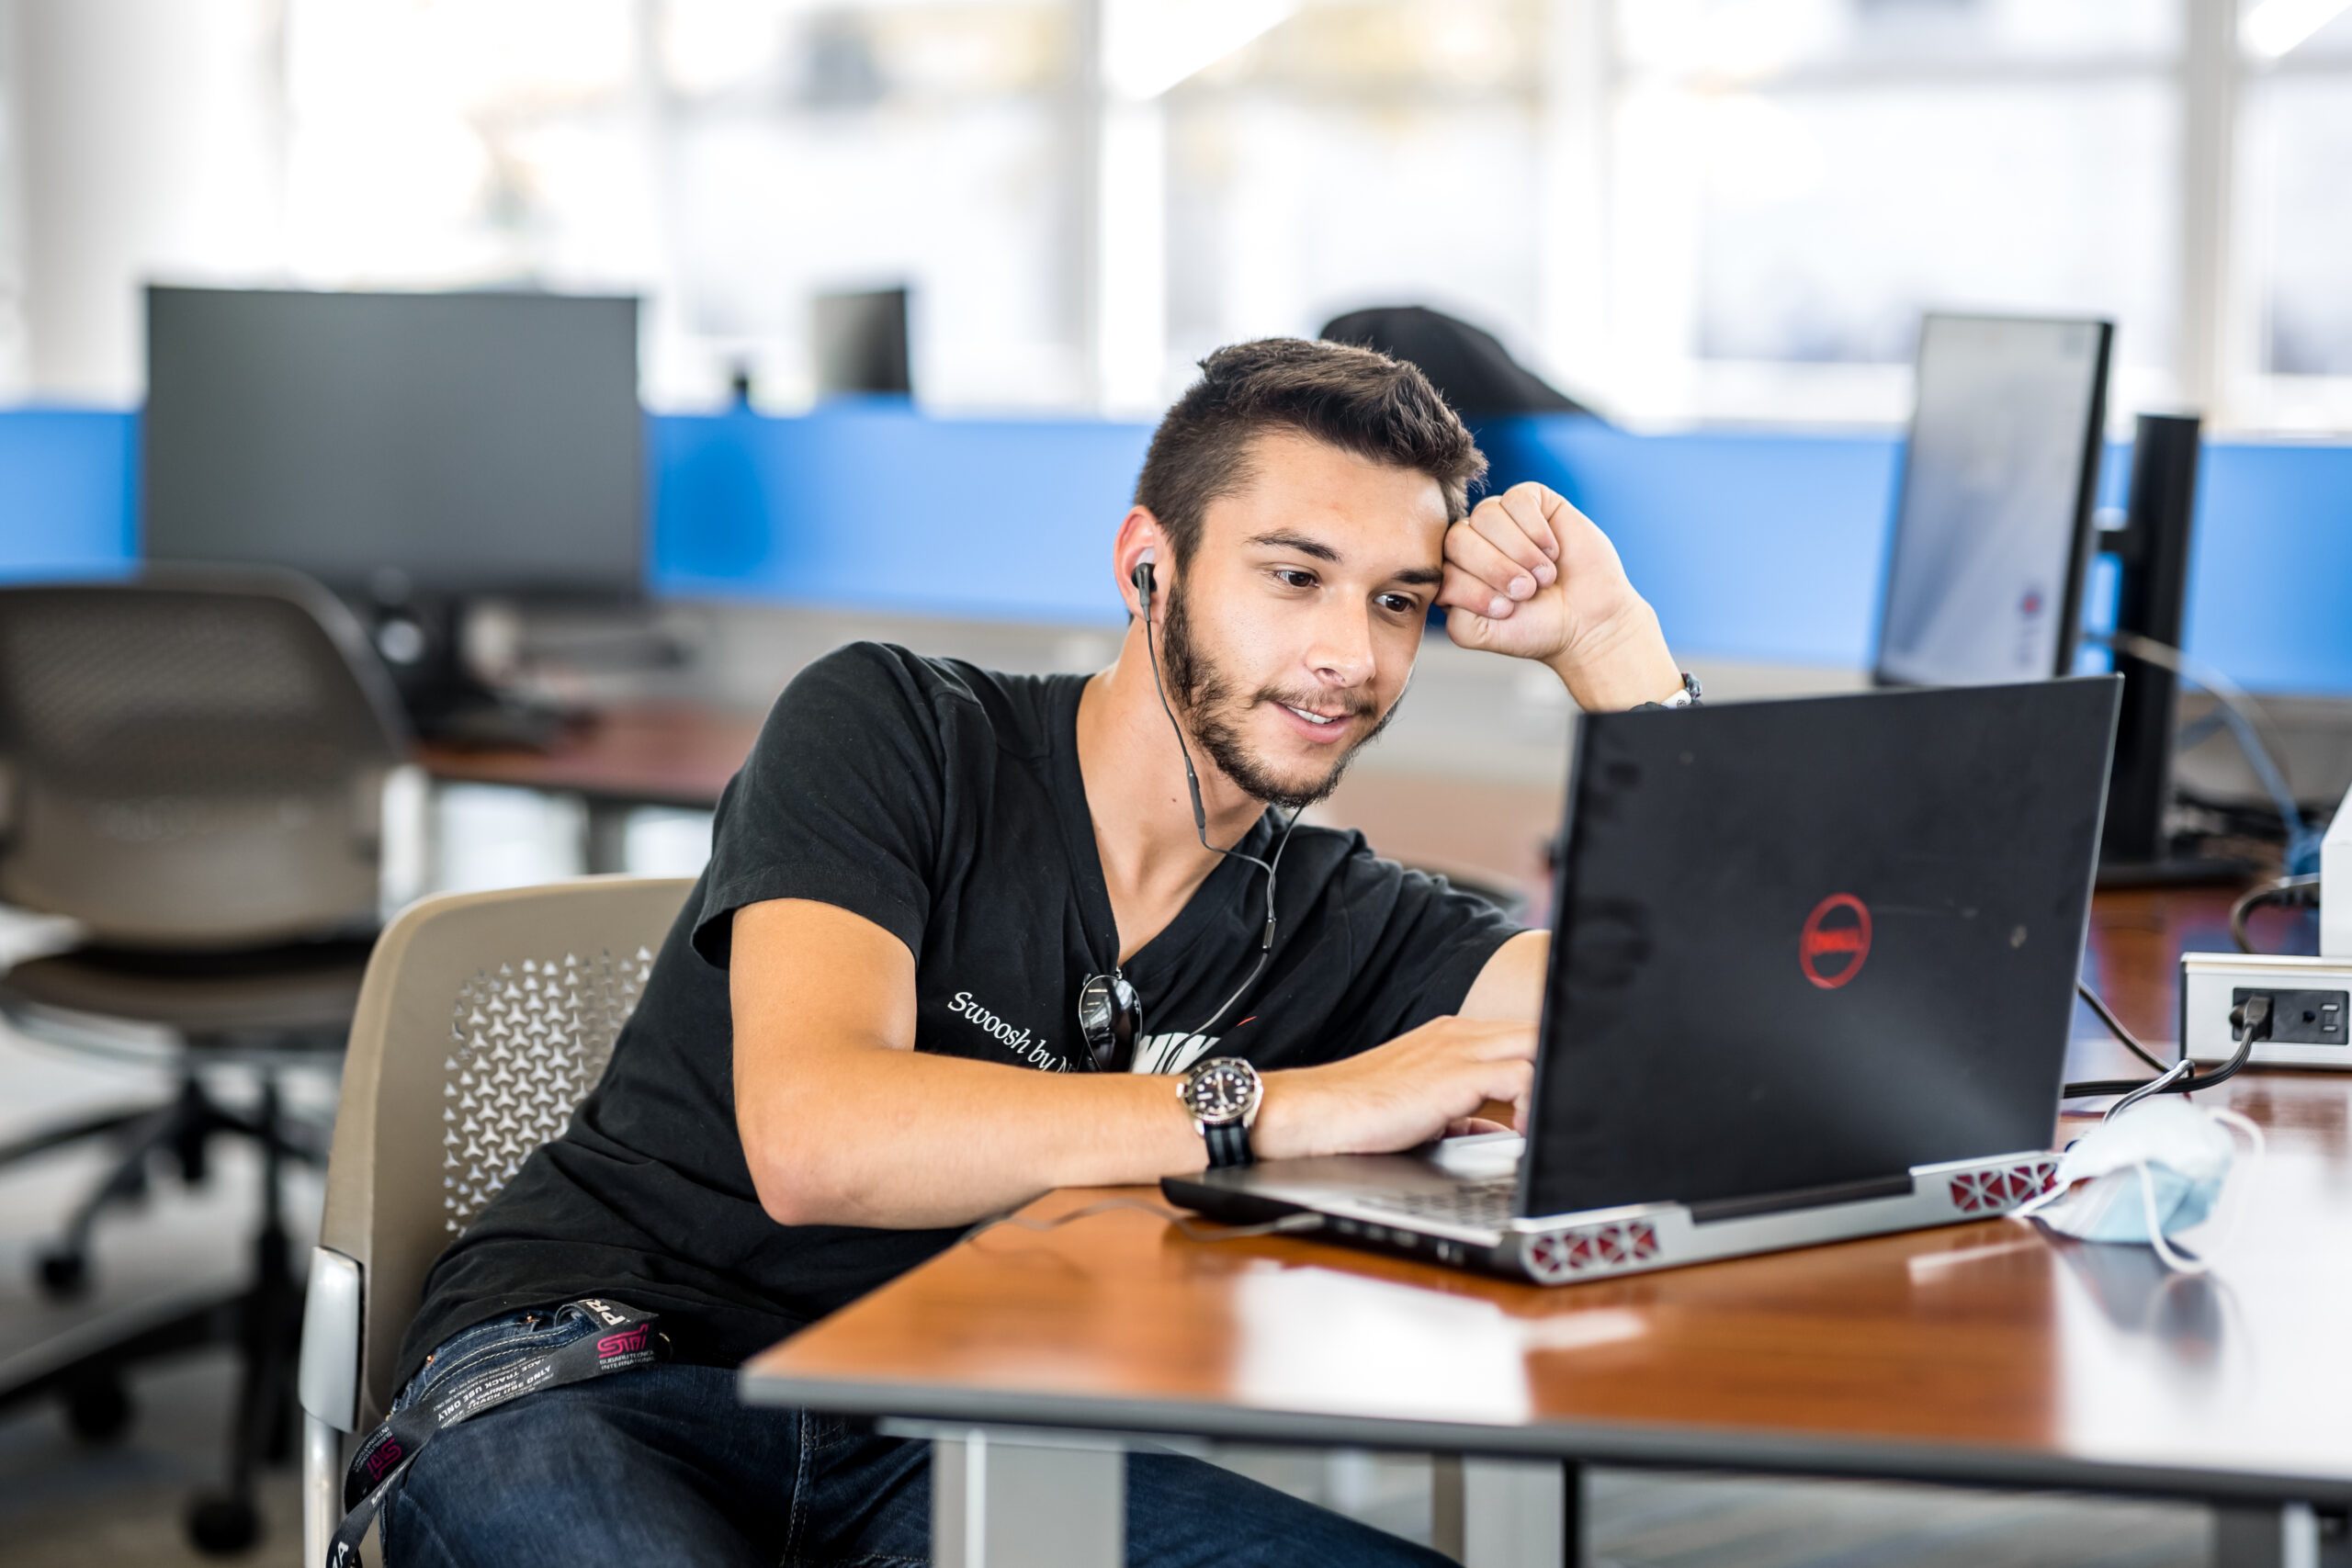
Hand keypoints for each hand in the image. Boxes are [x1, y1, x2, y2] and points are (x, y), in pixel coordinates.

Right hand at [1254, 1015, 1536, 1161]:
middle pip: (1536, 1029)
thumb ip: (1462, 1111)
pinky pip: (1523, 1074)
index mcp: (1451, 1036)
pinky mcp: (1457, 1074)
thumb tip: (1493, 1129)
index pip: (1518, 1033)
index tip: (1555, 1093)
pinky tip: (1520, 1131)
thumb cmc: (1361, 1112)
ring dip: (1548, 1083)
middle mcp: (1458, 1034)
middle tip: (1560, 1105)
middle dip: (1557, 1063)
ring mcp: (1459, 1049)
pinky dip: (1533, 1103)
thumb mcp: (1423, 1109)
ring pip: (1537, 1042)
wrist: (1318, 1111)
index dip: (1546, 1059)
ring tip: (1540, 1123)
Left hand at [1436, 482, 1682, 710]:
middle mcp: (1473, 541)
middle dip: (1495, 569)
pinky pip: (1517, 499)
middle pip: (1459, 537)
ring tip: (1543, 575)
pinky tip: (1552, 550)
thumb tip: (1444, 576)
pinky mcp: (1532, 502)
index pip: (1440, 565)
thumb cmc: (1534, 628)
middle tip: (1526, 591)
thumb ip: (1451, 607)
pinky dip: (1535, 528)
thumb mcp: (1480, 632)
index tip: (1505, 610)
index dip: (1472, 588)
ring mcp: (1501, 520)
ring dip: (1519, 551)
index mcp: (1454, 571)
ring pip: (1486, 515)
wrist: (1587, 622)